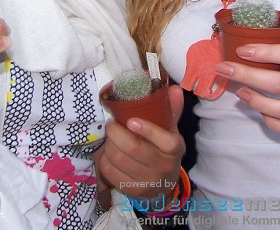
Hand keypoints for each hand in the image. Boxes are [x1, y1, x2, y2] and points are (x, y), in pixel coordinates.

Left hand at [95, 84, 185, 201]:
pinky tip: (107, 152)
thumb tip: (174, 88)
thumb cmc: (163, 151)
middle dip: (116, 133)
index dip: (148, 130)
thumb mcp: (170, 131)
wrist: (162, 186)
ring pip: (119, 159)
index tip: (131, 121)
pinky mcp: (132, 191)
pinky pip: (110, 172)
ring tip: (109, 137)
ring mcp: (148, 181)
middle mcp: (164, 167)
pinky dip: (104, 159)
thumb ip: (171, 110)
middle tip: (111, 124)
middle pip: (135, 149)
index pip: (167, 142)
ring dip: (109, 144)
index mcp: (175, 149)